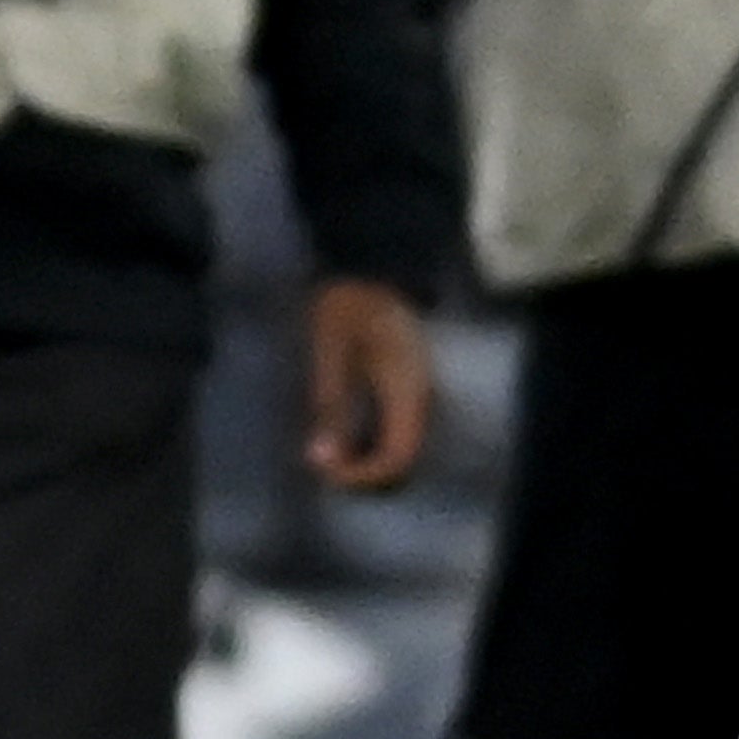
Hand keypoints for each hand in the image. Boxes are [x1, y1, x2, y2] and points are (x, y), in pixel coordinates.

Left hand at [302, 278, 430, 491]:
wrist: (370, 263)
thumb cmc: (349, 303)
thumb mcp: (331, 353)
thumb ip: (329, 406)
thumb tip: (320, 459)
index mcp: (406, 392)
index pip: (397, 458)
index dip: (362, 475)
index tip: (325, 468)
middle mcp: (418, 399)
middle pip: (402, 459)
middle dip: (361, 472)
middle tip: (320, 462)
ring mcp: (414, 393)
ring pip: (398, 446)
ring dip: (364, 458)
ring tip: (326, 451)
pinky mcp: (404, 387)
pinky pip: (392, 429)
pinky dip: (367, 441)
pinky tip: (338, 432)